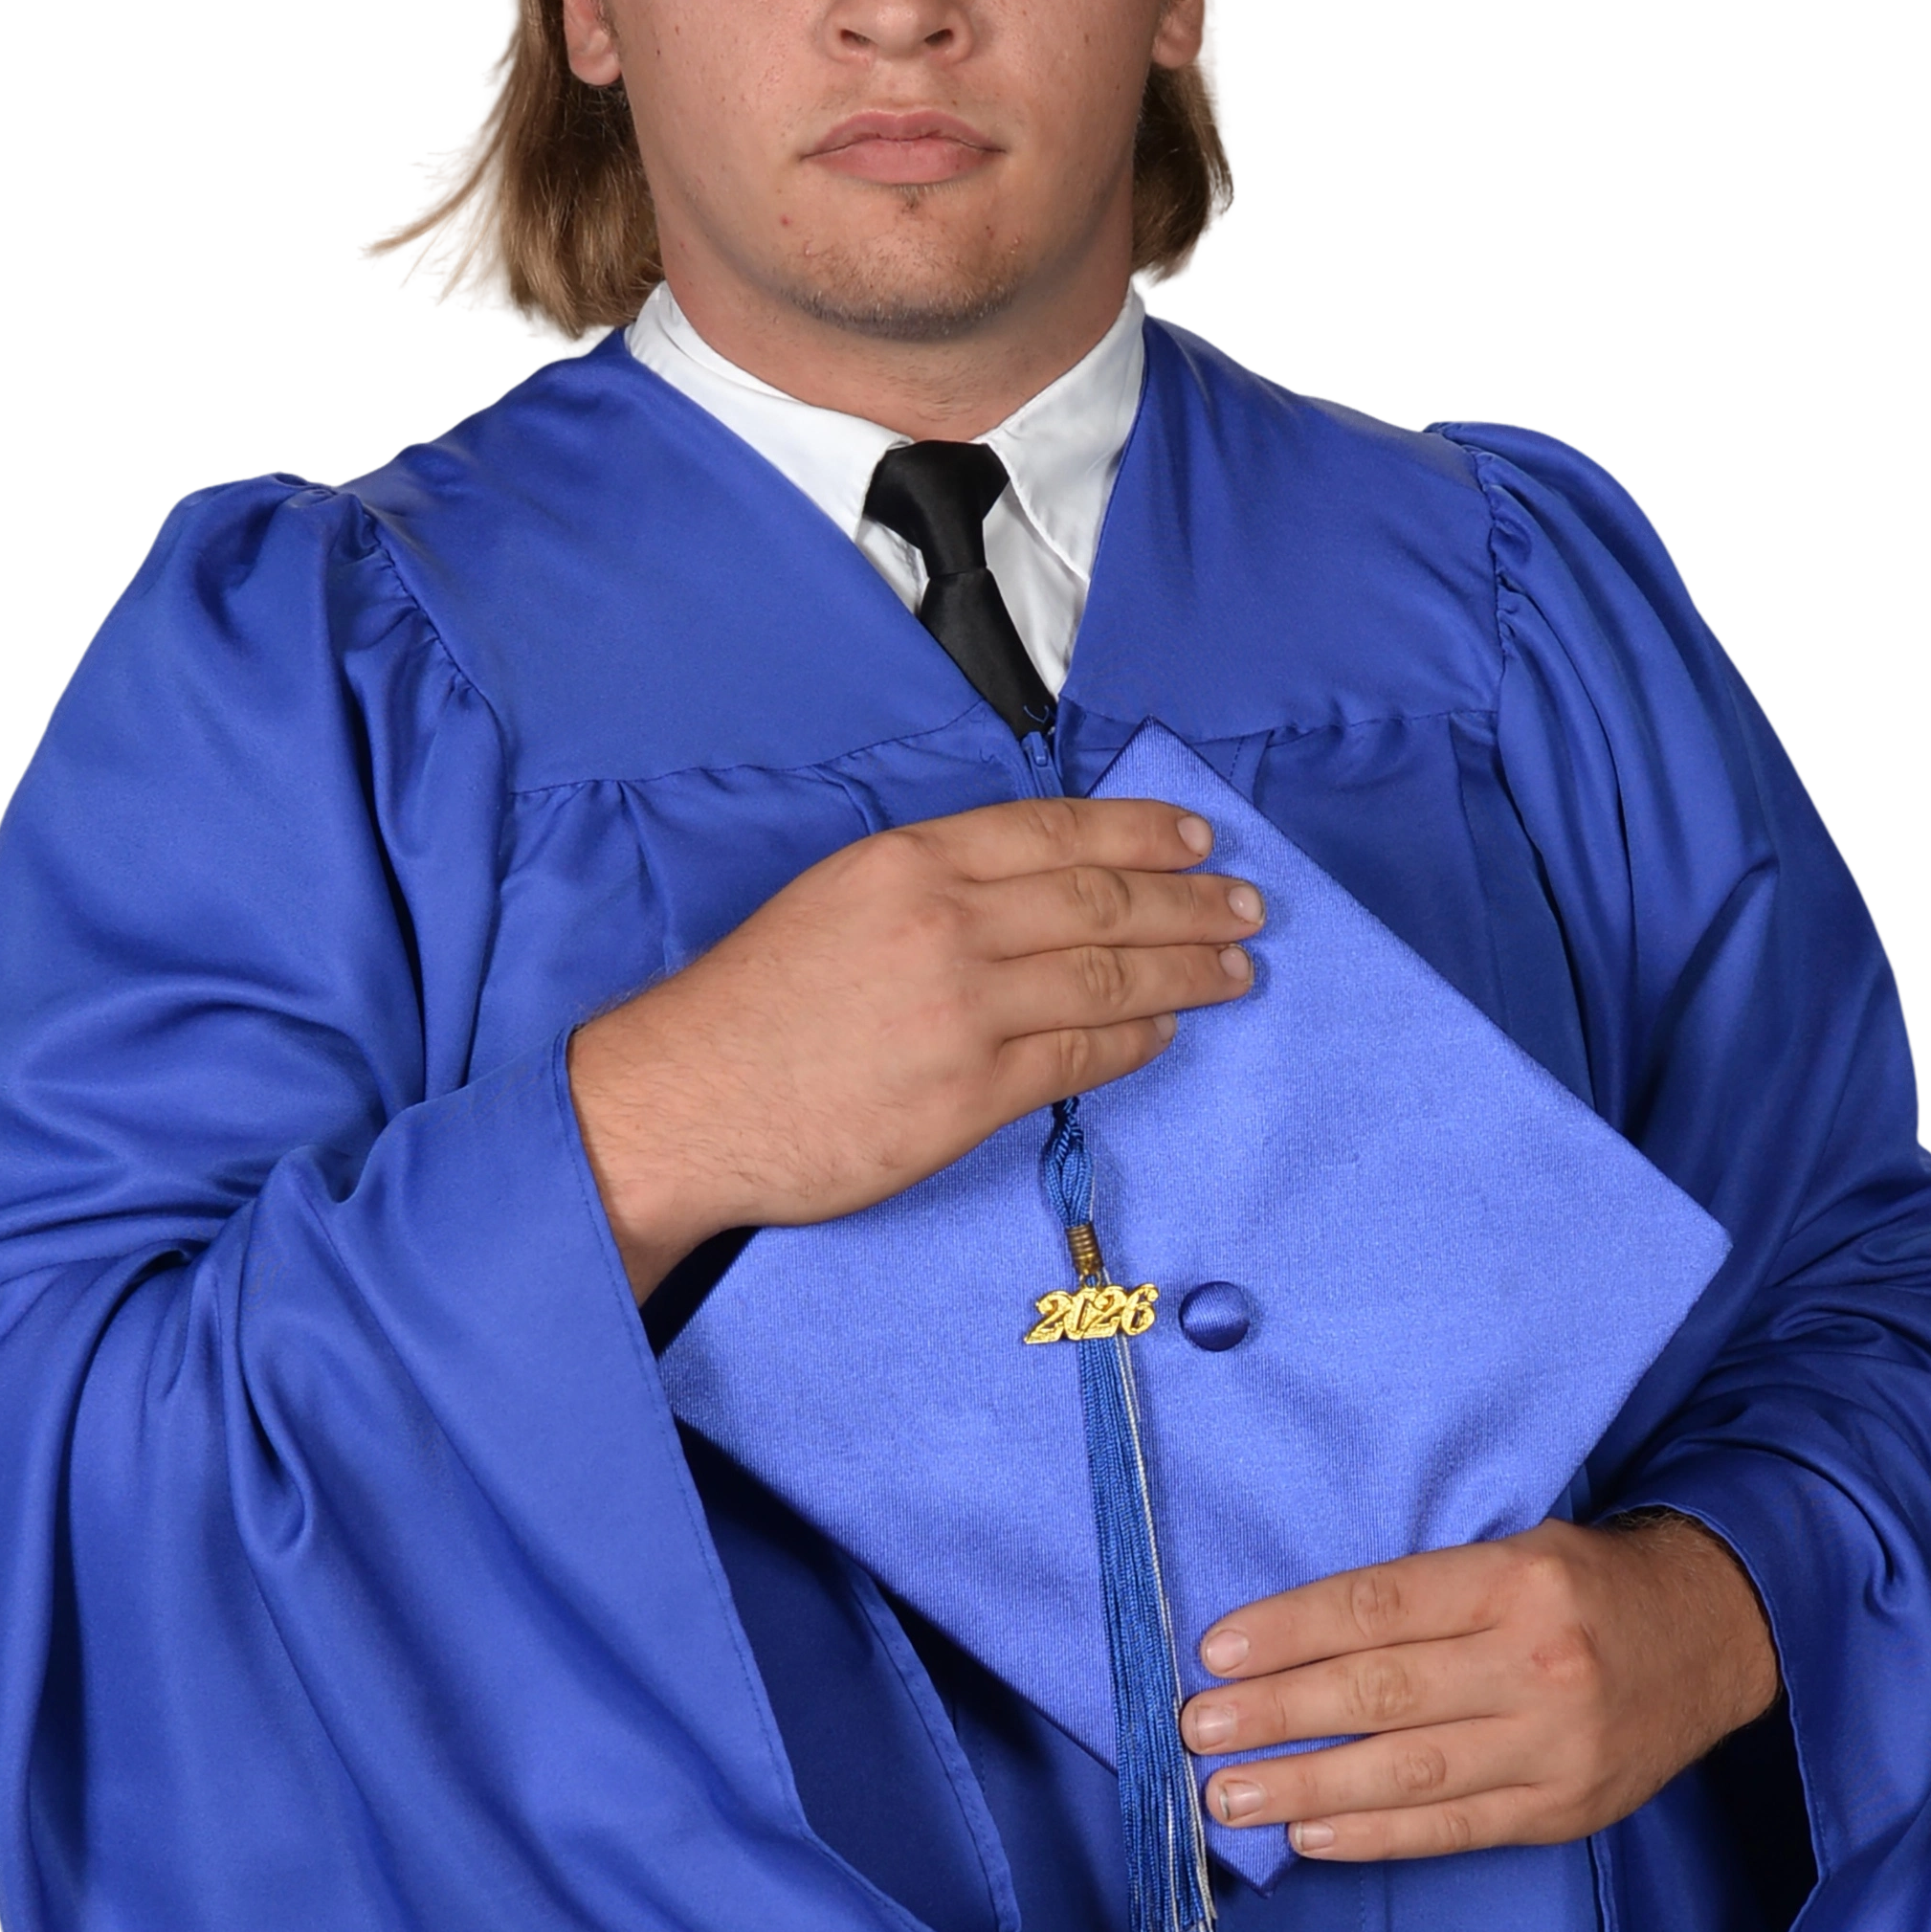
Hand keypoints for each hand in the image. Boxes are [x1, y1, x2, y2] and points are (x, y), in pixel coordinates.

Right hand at [568, 797, 1261, 1297]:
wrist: (687, 1100)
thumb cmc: (750, 1004)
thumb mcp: (835, 897)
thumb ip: (932, 884)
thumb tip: (1032, 889)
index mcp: (910, 862)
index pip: (1057, 832)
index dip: (1141, 831)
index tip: (1195, 837)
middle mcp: (946, 923)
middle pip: (1102, 900)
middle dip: (1188, 901)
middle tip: (1243, 905)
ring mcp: (962, 1010)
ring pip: (1107, 978)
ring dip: (1185, 971)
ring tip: (1233, 969)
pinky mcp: (967, 1095)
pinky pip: (1078, 1059)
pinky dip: (1133, 1043)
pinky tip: (1164, 1032)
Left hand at [1180, 1514, 1780, 1859]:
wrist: (1712, 1634)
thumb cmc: (1583, 1581)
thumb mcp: (1512, 1548)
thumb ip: (1424, 1591)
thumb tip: (1295, 1637)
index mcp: (1514, 1581)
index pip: (1378, 1606)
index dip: (1290, 1631)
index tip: (1216, 1652)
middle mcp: (1536, 1664)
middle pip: (1382, 1692)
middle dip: (1278, 1714)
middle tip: (1200, 1728)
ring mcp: (1555, 1747)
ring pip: (1409, 1772)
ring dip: (1307, 1785)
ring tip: (1230, 1794)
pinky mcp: (1566, 1810)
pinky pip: (1455, 1828)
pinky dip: (1375, 1833)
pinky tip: (1310, 1832)